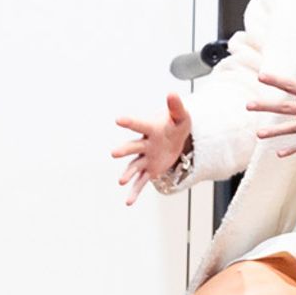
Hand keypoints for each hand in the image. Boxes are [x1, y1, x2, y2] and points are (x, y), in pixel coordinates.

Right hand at [111, 89, 191, 203]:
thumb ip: (176, 106)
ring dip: (128, 174)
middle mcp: (144, 144)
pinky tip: (128, 202)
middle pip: (133, 147)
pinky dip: (135, 191)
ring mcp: (145, 158)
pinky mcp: (149, 170)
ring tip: (121, 181)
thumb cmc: (176, 125)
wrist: (176, 139)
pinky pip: (141, 182)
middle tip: (114, 153)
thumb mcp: (181, 116)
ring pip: (134, 166)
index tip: (118, 119)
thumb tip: (172, 93)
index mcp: (150, 129)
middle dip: (124, 150)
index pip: (139, 124)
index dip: (130, 122)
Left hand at [250, 35, 295, 156]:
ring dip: (274, 131)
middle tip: (248, 105)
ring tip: (258, 133)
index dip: (276, 80)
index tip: (260, 76)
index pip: (291, 85)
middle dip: (265, 106)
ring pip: (292, 129)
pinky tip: (278, 153)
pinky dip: (292, 149)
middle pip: (285, 107)